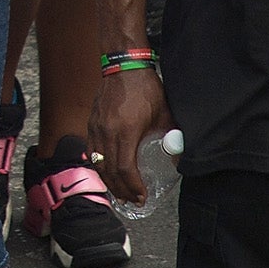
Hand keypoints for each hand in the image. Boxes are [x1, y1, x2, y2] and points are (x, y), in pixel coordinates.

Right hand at [88, 63, 174, 204]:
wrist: (123, 66)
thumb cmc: (145, 89)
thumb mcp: (164, 115)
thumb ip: (171, 138)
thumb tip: (178, 161)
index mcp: (125, 131)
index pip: (125, 168)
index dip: (133, 186)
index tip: (142, 196)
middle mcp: (107, 132)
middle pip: (110, 171)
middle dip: (121, 190)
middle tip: (132, 201)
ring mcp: (96, 127)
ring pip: (98, 163)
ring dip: (108, 181)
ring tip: (119, 192)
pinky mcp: (91, 123)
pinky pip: (91, 151)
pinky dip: (98, 166)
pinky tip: (105, 173)